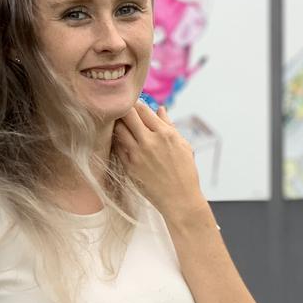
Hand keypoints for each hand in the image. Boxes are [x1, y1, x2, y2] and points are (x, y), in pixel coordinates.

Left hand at [112, 102, 207, 222]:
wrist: (179, 199)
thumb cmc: (185, 172)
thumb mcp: (183, 145)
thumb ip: (169, 125)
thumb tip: (160, 109)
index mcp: (165, 133)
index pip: (143, 109)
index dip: (136, 103)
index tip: (134, 104)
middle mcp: (149, 141)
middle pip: (127, 115)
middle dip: (124, 110)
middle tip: (123, 111)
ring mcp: (137, 154)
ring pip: (118, 129)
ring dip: (118, 124)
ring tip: (120, 125)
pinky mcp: (129, 165)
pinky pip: (117, 146)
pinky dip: (118, 140)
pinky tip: (121, 141)